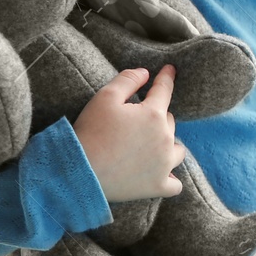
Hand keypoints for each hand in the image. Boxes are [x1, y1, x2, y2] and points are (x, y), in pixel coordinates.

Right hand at [73, 65, 185, 202]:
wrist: (79, 171)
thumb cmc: (90, 132)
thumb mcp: (105, 98)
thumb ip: (128, 80)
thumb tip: (146, 72)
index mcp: (153, 115)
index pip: (164, 90)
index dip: (166, 77)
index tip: (170, 69)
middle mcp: (165, 139)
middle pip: (169, 121)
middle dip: (156, 117)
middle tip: (137, 122)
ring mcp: (164, 164)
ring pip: (177, 150)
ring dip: (167, 145)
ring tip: (152, 146)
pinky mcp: (158, 186)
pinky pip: (175, 184)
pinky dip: (170, 178)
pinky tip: (161, 175)